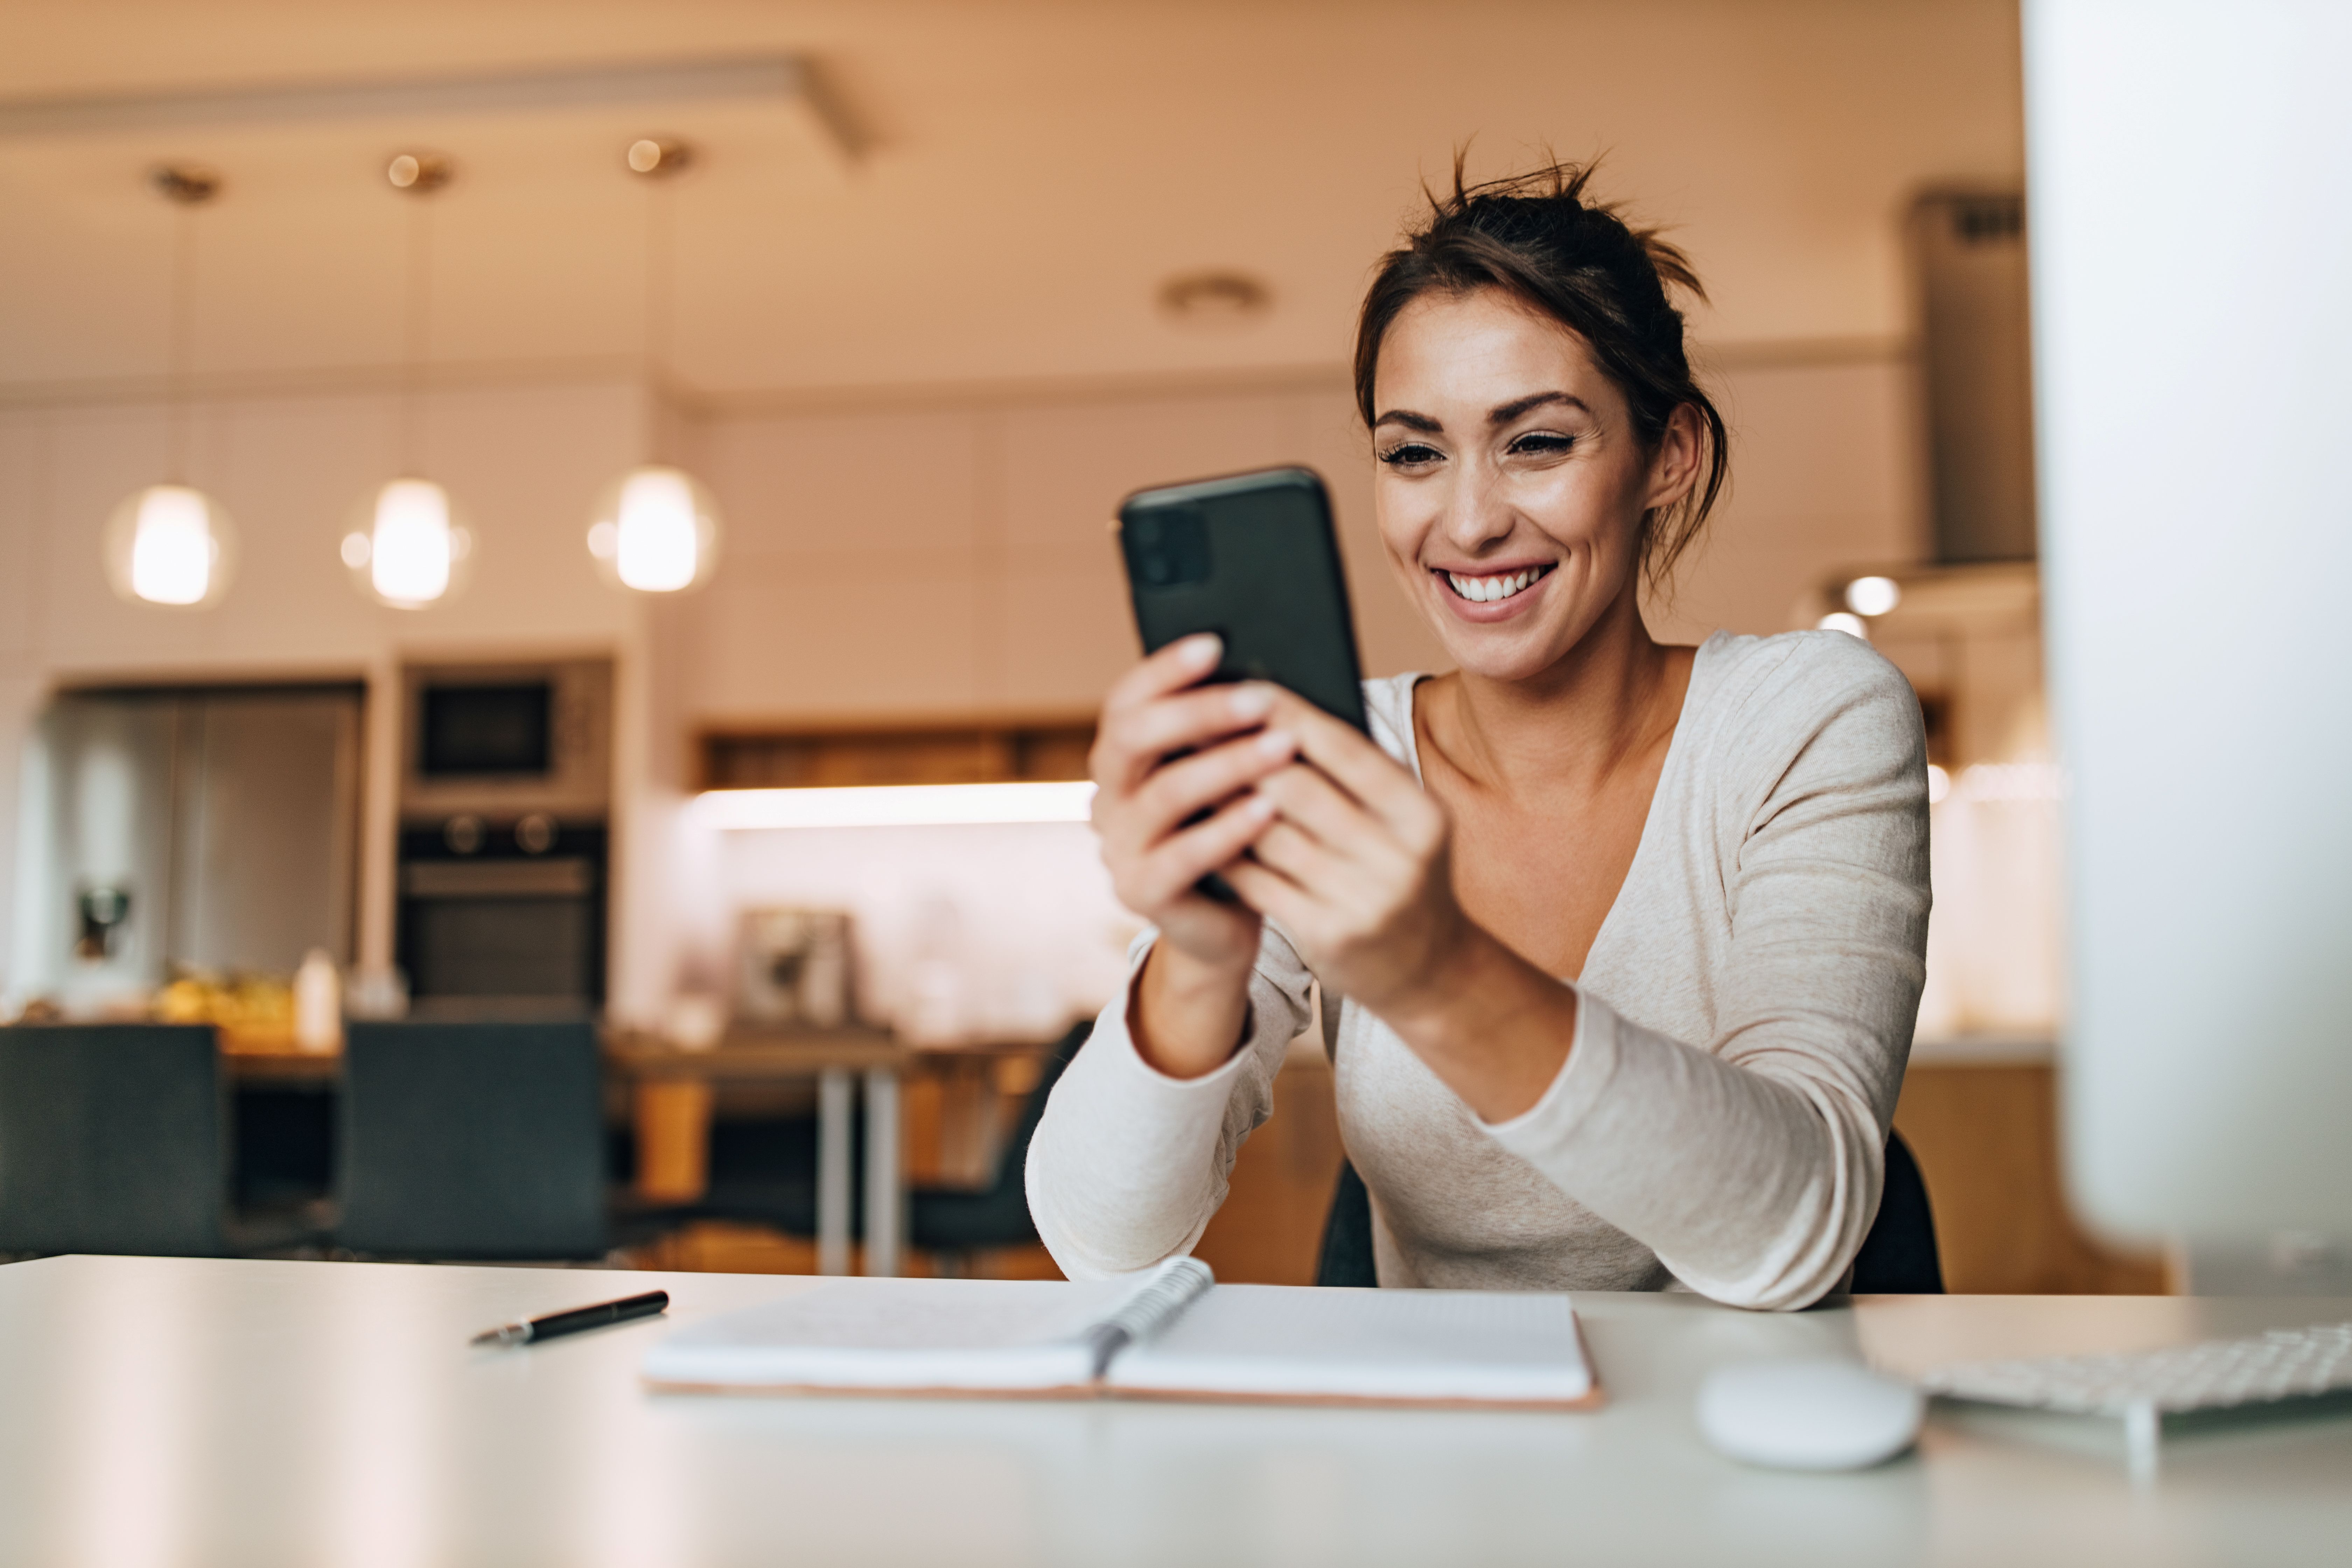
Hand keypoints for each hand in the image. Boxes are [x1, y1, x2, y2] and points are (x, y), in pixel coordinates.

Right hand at [1090, 637, 1299, 1073]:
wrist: (1224, 923)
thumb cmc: (1233, 833)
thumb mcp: (1226, 776)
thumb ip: (1226, 734)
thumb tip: (1269, 670)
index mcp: (1121, 759)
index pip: (1124, 700)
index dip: (1164, 670)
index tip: (1215, 644)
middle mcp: (1108, 798)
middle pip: (1131, 738)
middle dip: (1197, 711)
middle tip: (1260, 697)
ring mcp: (1118, 848)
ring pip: (1163, 794)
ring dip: (1226, 764)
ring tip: (1282, 746)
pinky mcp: (1140, 893)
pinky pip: (1182, 856)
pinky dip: (1226, 828)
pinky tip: (1268, 808)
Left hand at [1217, 687, 1470, 1020]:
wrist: (1425, 966)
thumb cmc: (1397, 869)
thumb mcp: (1401, 820)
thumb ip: (1354, 773)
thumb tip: (1277, 711)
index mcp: (1421, 814)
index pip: (1346, 750)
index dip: (1290, 714)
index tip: (1243, 686)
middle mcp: (1399, 857)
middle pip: (1299, 790)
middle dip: (1242, 753)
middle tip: (1195, 722)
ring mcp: (1363, 901)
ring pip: (1270, 836)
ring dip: (1223, 800)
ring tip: (1188, 769)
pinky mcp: (1327, 936)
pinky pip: (1258, 882)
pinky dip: (1226, 850)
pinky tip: (1199, 827)